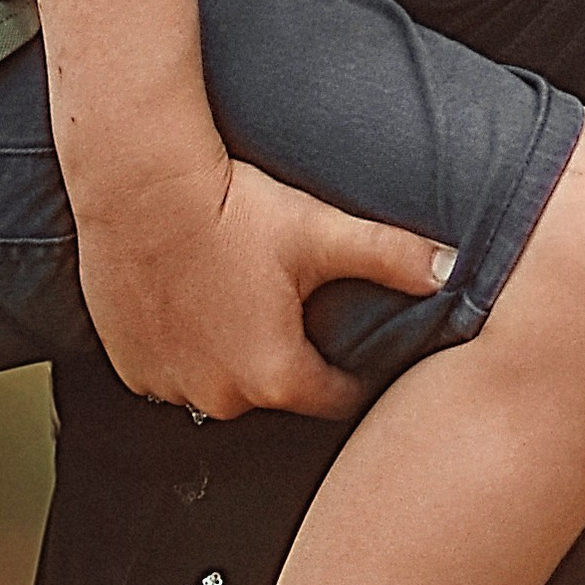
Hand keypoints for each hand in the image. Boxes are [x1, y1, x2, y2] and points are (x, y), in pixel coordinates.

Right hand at [72, 146, 453, 424]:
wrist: (140, 186)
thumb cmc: (228, 209)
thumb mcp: (321, 231)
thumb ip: (392, 256)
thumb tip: (452, 267)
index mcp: (276, 376)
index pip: (335, 398)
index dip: (350, 370)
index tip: (352, 344)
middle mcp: (221, 397)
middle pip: (274, 391)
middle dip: (286, 356)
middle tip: (287, 302)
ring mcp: (170, 386)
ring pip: (220, 384)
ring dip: (231, 355)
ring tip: (238, 298)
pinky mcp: (131, 368)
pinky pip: (172, 374)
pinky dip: (185, 350)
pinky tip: (195, 304)